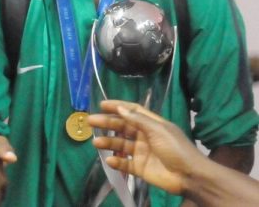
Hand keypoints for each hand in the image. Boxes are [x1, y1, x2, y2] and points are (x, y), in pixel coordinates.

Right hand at [87, 100, 204, 195]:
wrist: (190, 176)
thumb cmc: (176, 148)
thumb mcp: (158, 130)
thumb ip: (138, 120)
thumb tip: (120, 109)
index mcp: (151, 124)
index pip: (132, 111)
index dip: (118, 107)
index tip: (102, 104)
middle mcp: (144, 136)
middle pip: (122, 127)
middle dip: (107, 123)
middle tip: (90, 121)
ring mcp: (142, 152)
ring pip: (120, 145)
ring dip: (108, 142)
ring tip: (96, 142)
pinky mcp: (140, 168)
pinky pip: (125, 164)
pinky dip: (116, 162)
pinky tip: (109, 160)